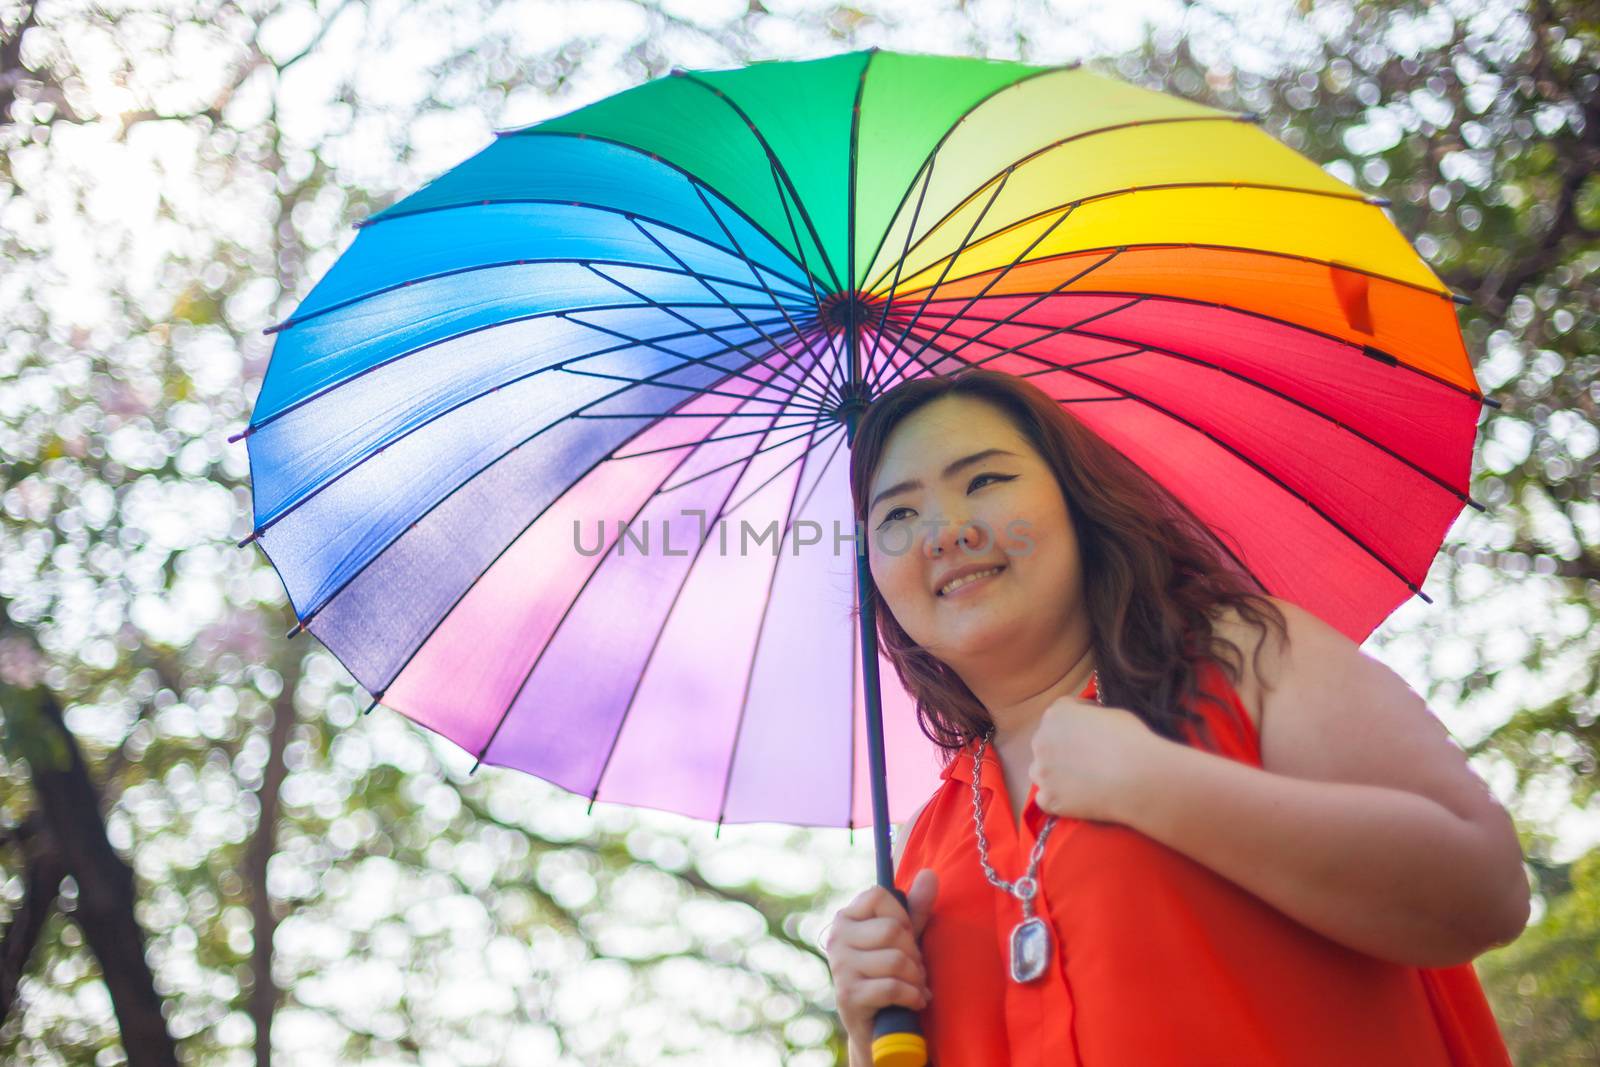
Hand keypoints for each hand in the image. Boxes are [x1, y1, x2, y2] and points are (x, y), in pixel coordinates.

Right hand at [825, 869, 938, 1050]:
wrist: (877, 1029)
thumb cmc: (890, 974)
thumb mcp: (905, 938)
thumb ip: (916, 908)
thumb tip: (930, 873)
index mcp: (846, 918)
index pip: (878, 895)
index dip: (902, 915)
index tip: (905, 936)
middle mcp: (837, 938)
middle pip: (892, 930)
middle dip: (914, 953)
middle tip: (915, 970)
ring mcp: (840, 967)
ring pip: (896, 960)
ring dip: (916, 978)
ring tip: (916, 987)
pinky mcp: (848, 996)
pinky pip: (893, 987)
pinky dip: (912, 996)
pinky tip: (915, 1002)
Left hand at [1028, 693, 1170, 823]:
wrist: (1137, 778)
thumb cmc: (1130, 741)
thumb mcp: (1113, 713)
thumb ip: (1092, 717)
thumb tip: (1091, 726)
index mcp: (1056, 714)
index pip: (1060, 713)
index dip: (1077, 721)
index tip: (1090, 730)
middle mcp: (1041, 740)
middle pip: (1046, 743)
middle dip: (1061, 748)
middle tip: (1086, 758)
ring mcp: (1042, 772)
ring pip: (1041, 771)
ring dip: (1054, 774)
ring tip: (1079, 781)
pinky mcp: (1049, 799)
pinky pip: (1046, 799)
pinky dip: (1058, 800)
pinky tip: (1076, 800)